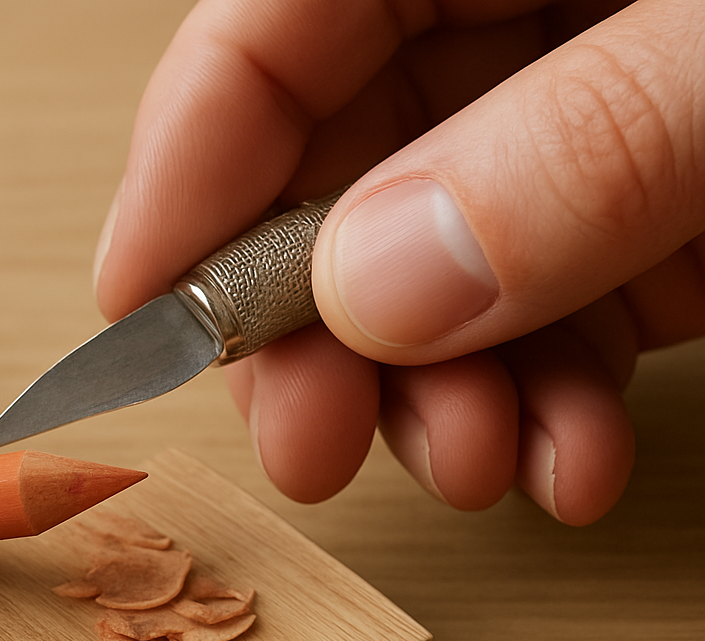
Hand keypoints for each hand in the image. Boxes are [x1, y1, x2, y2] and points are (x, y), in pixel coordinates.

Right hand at [93, 0, 704, 522]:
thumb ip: (567, 152)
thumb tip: (373, 289)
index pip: (270, 35)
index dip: (184, 173)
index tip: (138, 311)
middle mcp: (506, 33)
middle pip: (333, 183)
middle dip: (315, 338)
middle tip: (308, 442)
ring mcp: (567, 145)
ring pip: (432, 288)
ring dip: (436, 404)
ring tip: (473, 467)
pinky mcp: (633, 231)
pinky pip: (547, 329)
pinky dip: (548, 414)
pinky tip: (569, 465)